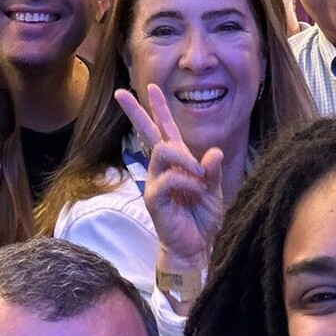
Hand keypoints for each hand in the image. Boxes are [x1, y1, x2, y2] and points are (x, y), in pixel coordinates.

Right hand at [115, 85, 223, 265]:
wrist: (196, 247)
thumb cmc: (202, 219)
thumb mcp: (215, 191)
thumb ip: (213, 171)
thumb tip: (213, 151)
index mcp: (178, 163)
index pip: (166, 130)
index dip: (159, 109)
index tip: (151, 88)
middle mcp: (162, 169)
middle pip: (147, 134)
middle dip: (135, 112)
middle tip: (121, 93)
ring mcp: (155, 182)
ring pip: (161, 152)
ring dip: (184, 158)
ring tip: (199, 175)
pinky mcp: (154, 199)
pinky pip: (167, 179)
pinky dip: (186, 181)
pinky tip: (196, 191)